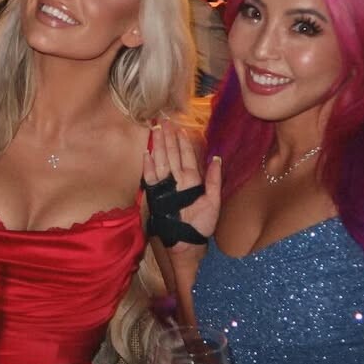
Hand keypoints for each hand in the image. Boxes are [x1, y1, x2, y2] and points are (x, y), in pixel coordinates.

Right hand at [143, 119, 221, 249]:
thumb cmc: (202, 224)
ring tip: (155, 130)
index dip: (183, 141)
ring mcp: (166, 187)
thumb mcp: (213, 201)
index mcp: (192, 180)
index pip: (186, 156)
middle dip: (168, 137)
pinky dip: (148, 166)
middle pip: (172, 154)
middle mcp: (178, 180)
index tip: (179, 126)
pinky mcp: (156, 196)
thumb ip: (214, 180)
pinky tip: (146, 153)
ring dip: (159, 146)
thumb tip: (217, 158)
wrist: (188, 243)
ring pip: (162, 161)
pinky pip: (151, 178)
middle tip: (163, 120)